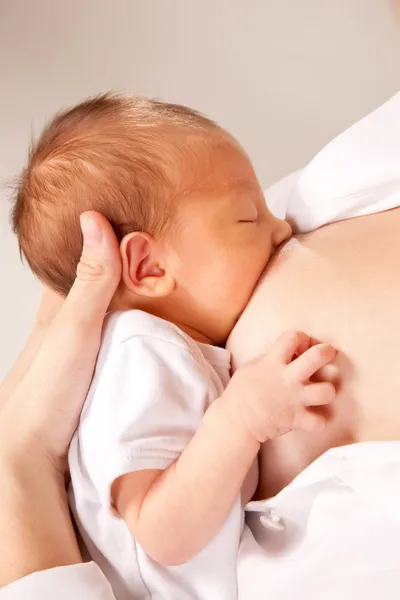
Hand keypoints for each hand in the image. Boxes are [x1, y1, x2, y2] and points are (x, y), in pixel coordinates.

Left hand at [0, 212, 120, 584]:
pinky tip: (148, 337)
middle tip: (152, 254)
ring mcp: (78, 354)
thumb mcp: (73, 330)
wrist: (30, 458)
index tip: (125, 221)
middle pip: (94, 289)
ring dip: (128, 304)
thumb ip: (91, 282)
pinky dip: (131, 334)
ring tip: (161, 289)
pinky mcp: (92, 377)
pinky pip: (115, 345)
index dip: (99, 240)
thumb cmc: (44, 395)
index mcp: (58, 310)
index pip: (77, 263)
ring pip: (105, 317)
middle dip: (120, 270)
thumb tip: (94, 222)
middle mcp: (65, 328)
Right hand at [225, 331, 336, 442]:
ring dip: (327, 391)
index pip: (292, 337)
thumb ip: (270, 358)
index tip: (300, 346)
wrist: (235, 421)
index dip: (301, 338)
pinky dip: (319, 422)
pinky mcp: (296, 419)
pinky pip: (320, 422)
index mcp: (273, 362)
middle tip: (327, 354)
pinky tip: (313, 419)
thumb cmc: (242, 392)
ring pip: (327, 391)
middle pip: (316, 357)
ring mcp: (294, 399)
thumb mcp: (251, 367)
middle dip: (326, 352)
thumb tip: (287, 352)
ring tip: (320, 393)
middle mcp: (287, 378)